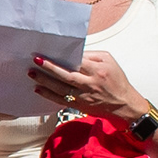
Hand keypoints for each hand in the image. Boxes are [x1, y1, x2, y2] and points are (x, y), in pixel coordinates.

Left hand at [27, 50, 150, 120]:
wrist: (124, 104)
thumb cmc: (117, 81)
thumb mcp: (109, 62)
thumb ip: (92, 56)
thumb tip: (73, 52)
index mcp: (98, 71)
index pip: (78, 62)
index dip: (62, 57)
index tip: (49, 51)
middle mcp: (91, 84)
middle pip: (67, 75)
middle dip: (49, 68)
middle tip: (36, 60)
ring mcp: (84, 96)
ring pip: (61, 88)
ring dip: (45, 81)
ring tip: (32, 73)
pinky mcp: (79, 105)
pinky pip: (61, 100)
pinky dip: (48, 95)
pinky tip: (38, 89)